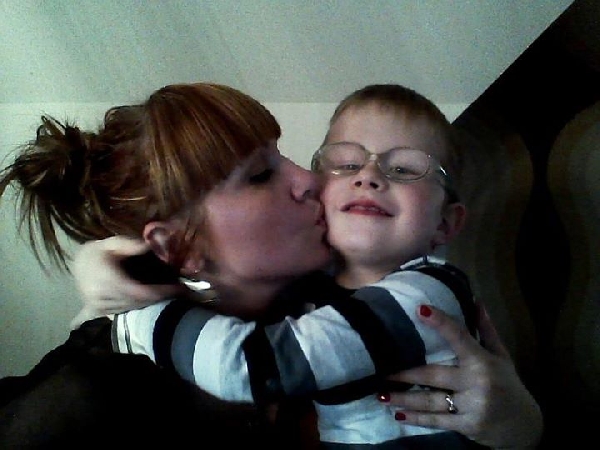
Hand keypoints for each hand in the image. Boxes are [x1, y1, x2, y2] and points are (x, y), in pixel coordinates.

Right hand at [69, 236, 183, 328]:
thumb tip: (147, 246)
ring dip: (150, 304)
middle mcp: (102, 296)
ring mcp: (99, 306)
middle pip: (137, 303)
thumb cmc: (98, 251)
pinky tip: (150, 305)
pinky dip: (136, 308)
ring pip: (131, 309)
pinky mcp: (98, 310)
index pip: (139, 292)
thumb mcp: (112, 242)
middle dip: (159, 299)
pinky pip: (121, 313)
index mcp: (106, 279)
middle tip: (179, 292)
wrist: (77, 262)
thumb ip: (129, 244)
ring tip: (169, 296)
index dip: (160, 293)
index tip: (178, 289)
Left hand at [380, 303, 542, 448]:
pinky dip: (417, 419)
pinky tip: (398, 414)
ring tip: (380, 395)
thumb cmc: (508, 385)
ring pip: (430, 401)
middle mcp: (477, 383)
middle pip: (434, 375)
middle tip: (381, 370)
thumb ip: (485, 330)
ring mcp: (472, 406)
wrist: (525, 426)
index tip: (420, 310)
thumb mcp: (501, 356)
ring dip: (404, 398)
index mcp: (483, 361)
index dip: (440, 323)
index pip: (459, 337)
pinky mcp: (467, 426)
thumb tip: (476, 300)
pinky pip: (437, 421)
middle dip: (406, 374)